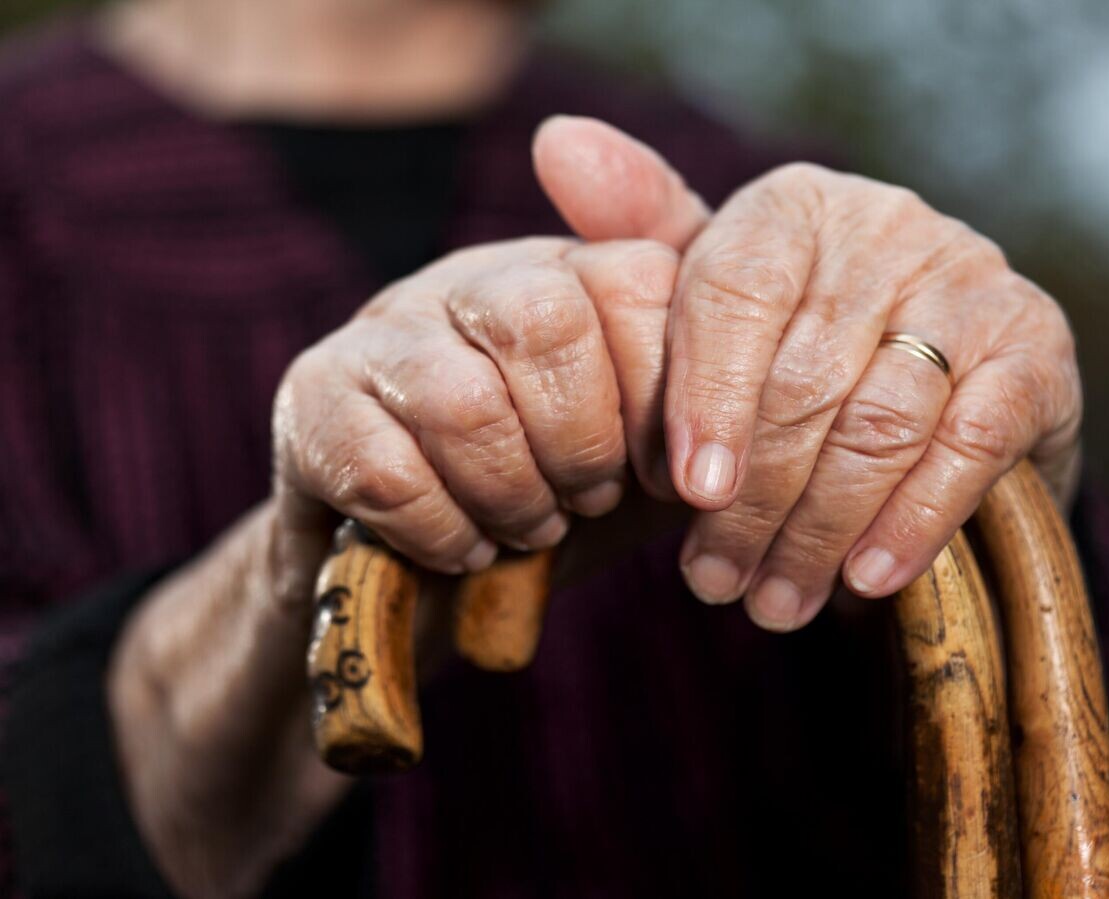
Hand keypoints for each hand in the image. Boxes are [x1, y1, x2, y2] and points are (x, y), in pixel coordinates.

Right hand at [109, 234, 682, 898]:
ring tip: (527, 527)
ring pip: (461, 399)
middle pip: (544, 322)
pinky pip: (387, 470)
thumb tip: (765, 348)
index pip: (637, 283)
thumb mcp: (649, 441)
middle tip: (586, 498)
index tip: (665, 471)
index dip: (664, 394)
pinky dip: (444, 533)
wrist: (422, 567)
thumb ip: (708, 384)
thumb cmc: (554, 491)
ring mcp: (382, 335)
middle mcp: (468, 280)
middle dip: (581, 442)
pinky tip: (462, 547)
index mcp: (563, 272)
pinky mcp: (311, 405)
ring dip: (512, 493)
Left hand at [535, 116, 1082, 631]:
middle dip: (754, 500)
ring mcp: (971, 283)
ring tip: (773, 601)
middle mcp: (887, 227)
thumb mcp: (715, 295)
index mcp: (792, 208)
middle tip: (716, 582)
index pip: (735, 292)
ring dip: (819, 529)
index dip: (706, 400)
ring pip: (878, 422)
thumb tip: (556, 143)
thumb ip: (643, 236)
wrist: (936, 379)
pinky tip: (866, 581)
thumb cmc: (793, 343)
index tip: (685, 494)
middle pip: (802, 376)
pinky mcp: (1036, 351)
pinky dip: (914, 520)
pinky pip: (968, 445)